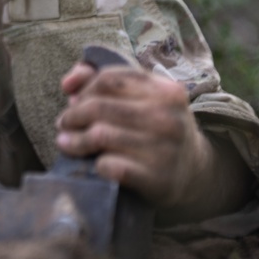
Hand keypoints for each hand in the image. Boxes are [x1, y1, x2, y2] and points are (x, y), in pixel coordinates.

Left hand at [55, 63, 231, 218]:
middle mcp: (169, 117)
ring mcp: (165, 149)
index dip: (84, 89)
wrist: (194, 173)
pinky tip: (95, 164)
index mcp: (166, 90)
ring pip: (100, 135)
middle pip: (99, 107)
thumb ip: (102, 81)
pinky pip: (110, 166)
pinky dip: (96, 164)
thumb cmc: (154, 129)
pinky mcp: (158, 179)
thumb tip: (68, 83)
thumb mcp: (141, 99)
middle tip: (64, 124)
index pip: (109, 78)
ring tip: (66, 142)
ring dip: (75, 140)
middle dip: (72, 115)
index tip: (73, 100)